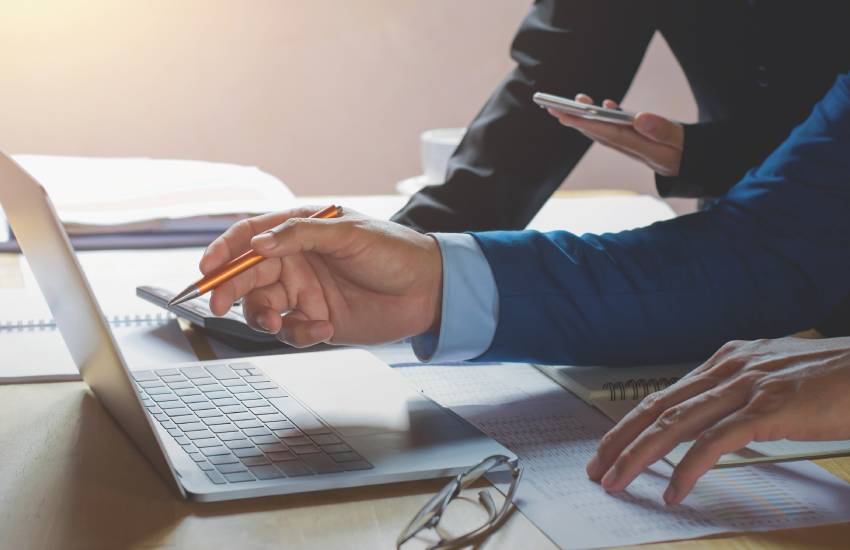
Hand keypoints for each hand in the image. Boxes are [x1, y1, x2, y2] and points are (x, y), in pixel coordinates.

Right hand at [199, 207, 442, 346]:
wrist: (428, 290)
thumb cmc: (394, 251)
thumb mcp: (349, 234)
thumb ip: (301, 235)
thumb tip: (258, 244)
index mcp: (300, 231)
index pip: (250, 236)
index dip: (224, 251)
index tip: (207, 268)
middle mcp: (296, 261)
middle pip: (247, 276)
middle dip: (230, 291)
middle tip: (220, 305)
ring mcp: (304, 292)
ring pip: (263, 308)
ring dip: (262, 317)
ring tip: (277, 323)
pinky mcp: (316, 320)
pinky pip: (291, 331)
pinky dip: (298, 334)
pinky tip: (323, 329)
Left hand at [547, 93, 683, 176]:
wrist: (700, 168)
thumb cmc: (692, 154)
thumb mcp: (683, 142)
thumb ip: (663, 130)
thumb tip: (639, 117)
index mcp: (645, 150)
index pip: (611, 136)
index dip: (588, 124)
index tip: (568, 115)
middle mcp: (635, 150)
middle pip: (602, 134)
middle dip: (577, 121)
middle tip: (555, 107)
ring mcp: (636, 147)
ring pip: (607, 132)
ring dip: (589, 118)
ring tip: (574, 102)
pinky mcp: (640, 142)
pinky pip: (620, 131)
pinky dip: (610, 117)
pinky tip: (604, 105)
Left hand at [586, 337, 849, 504]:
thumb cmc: (834, 379)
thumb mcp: (776, 380)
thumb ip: (742, 396)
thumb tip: (714, 424)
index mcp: (726, 360)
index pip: (664, 395)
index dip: (630, 424)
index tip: (608, 449)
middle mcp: (729, 368)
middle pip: (658, 407)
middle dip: (621, 441)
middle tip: (597, 469)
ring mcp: (748, 386)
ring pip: (676, 423)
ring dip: (640, 456)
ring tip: (618, 482)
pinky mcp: (770, 409)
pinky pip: (716, 442)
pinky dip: (688, 468)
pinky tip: (674, 489)